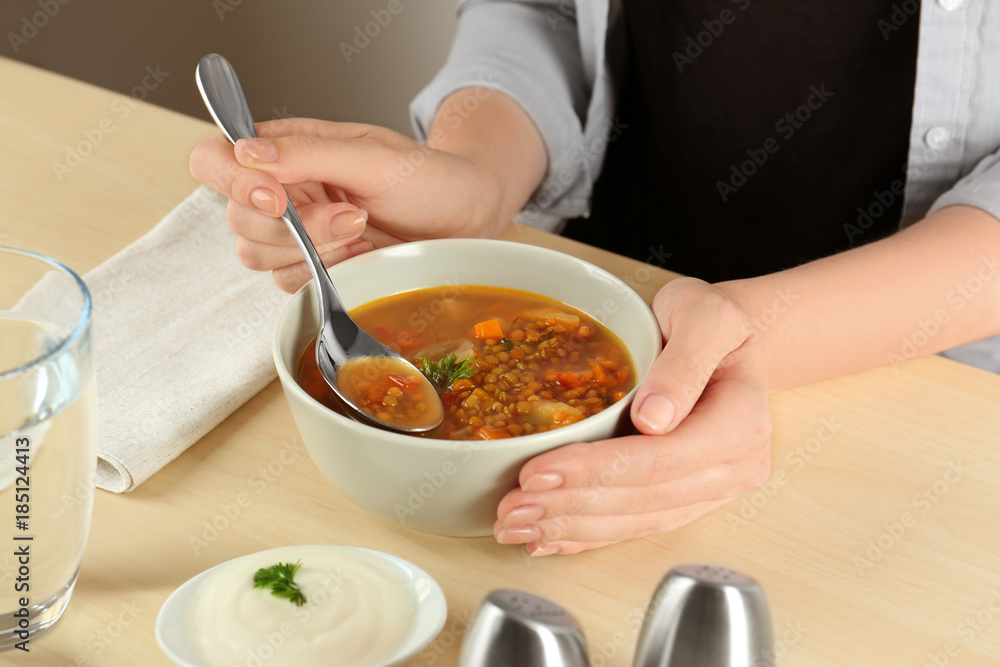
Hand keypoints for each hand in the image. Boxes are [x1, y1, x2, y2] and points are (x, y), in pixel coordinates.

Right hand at [189, 117, 501, 291]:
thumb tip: (247, 151)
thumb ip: (309, 152)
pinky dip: (322, 275)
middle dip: (295, 226)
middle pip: (236, 218)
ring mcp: (296, 232)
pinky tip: (360, 256)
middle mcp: (282, 189)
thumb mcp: (374, 157)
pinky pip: (287, 283)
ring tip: (362, 232)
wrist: (466, 218)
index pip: (215, 159)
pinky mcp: (314, 267)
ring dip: (311, 251)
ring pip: (256, 255)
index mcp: (286, 149)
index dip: (231, 183)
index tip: (277, 197)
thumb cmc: (428, 177)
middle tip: (352, 216)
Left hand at [494, 278, 772, 554]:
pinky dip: (590, 535)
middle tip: (510, 508)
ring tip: (516, 525)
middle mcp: (734, 468)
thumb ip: (685, 363)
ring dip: (572, 528)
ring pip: (637, 521)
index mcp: (739, 422)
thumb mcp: (705, 316)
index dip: (596, 470)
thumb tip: (654, 418)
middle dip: (570, 506)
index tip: (538, 472)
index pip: (660, 459)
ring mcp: (714, 490)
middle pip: (643, 499)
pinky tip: (549, 539)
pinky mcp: (691, 499)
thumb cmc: (715, 321)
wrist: (734, 341)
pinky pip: (638, 525)